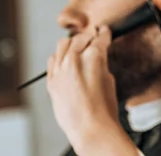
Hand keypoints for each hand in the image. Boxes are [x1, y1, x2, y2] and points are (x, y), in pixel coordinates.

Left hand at [46, 27, 130, 153]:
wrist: (90, 128)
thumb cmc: (103, 108)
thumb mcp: (109, 79)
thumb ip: (101, 62)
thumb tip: (98, 55)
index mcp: (93, 56)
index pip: (100, 38)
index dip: (104, 33)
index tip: (104, 31)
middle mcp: (74, 59)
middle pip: (80, 38)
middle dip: (89, 37)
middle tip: (94, 38)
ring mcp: (60, 70)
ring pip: (63, 44)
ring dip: (73, 44)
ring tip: (79, 48)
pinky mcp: (51, 81)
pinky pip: (52, 60)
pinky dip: (60, 57)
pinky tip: (66, 61)